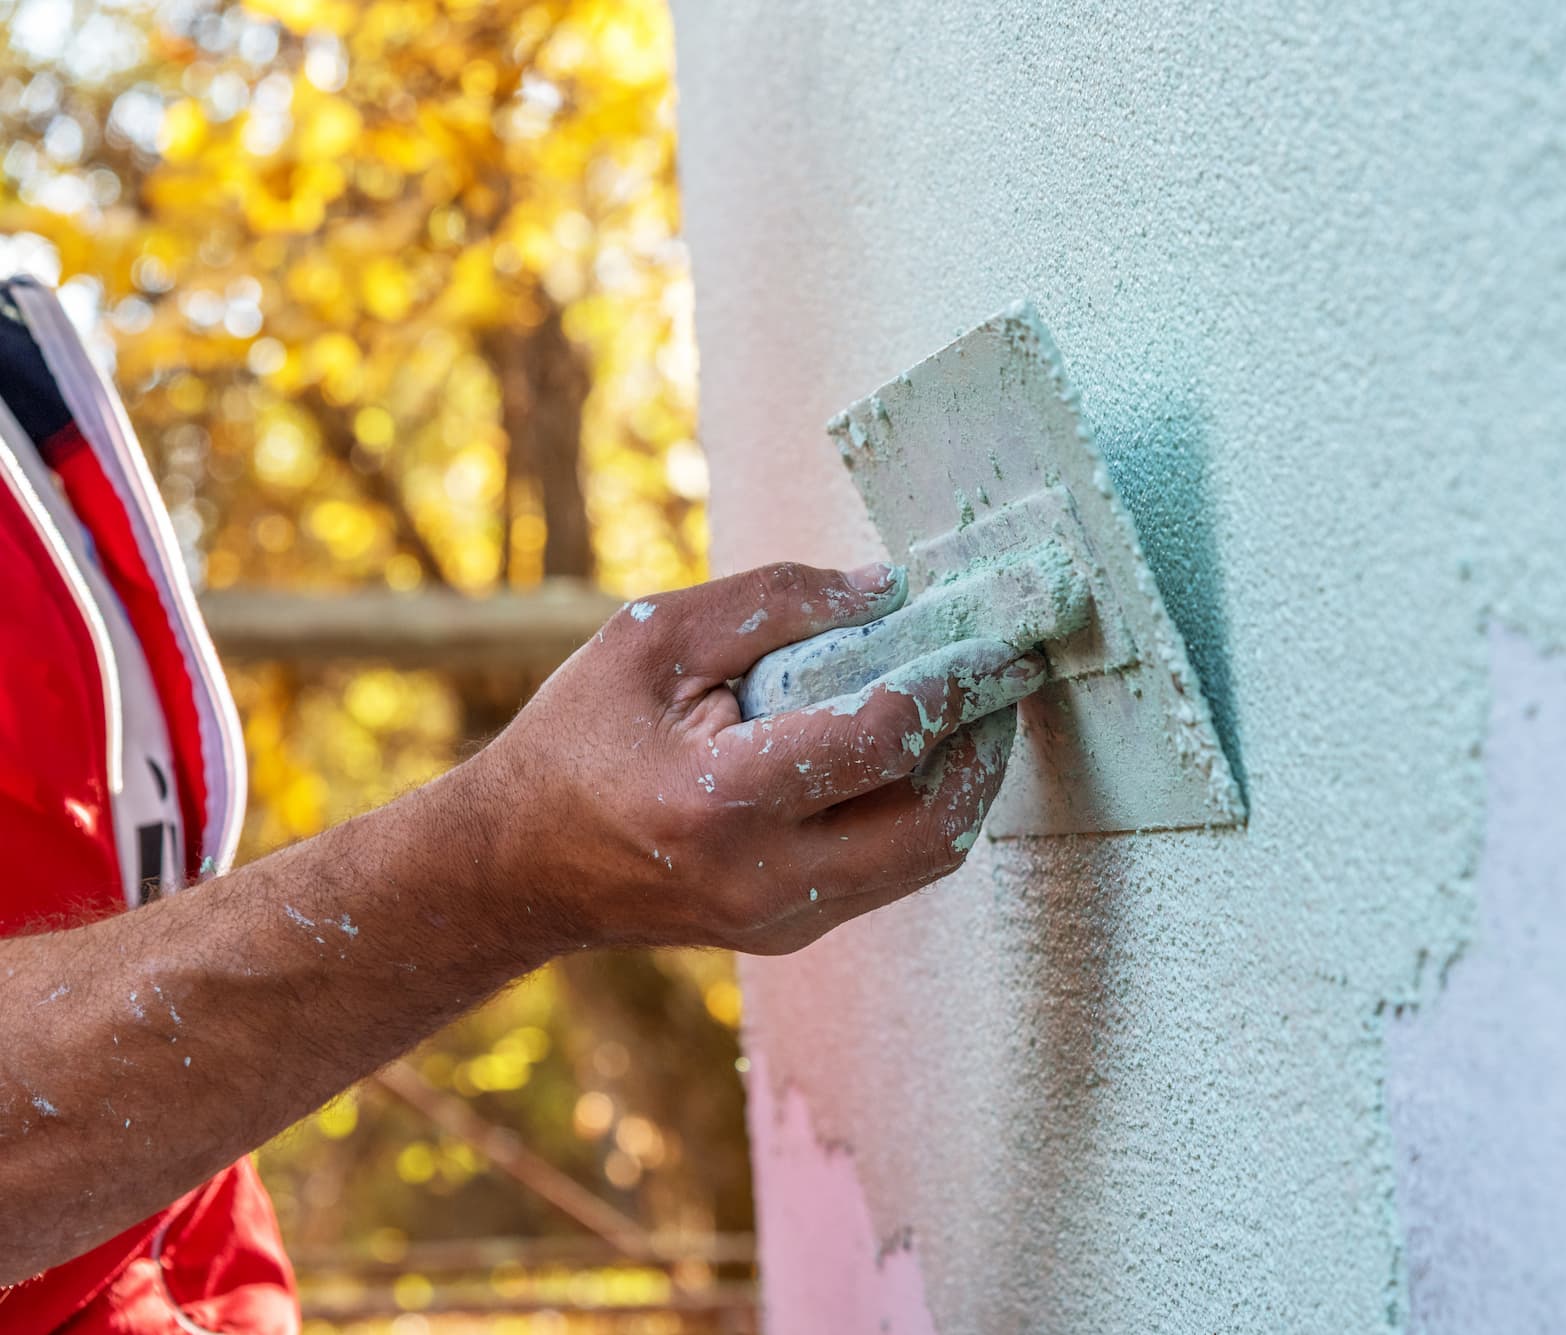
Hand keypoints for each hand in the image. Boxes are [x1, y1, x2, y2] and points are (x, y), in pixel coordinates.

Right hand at [469, 561, 1044, 953]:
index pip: (882, 738)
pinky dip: (923, 811)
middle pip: (935, 824)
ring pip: (927, 860)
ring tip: (975, 708)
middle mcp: (763, 879)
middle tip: (1005, 677)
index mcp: (719, 799)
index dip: (954, 680)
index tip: (1001, 634)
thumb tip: (892, 589)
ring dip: (967, 784)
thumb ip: (775, 603)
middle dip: (987, 746)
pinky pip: (892, 874)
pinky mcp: (792, 934)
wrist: (513, 868)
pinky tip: (920, 754)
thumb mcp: (653, 639)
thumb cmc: (575, 738)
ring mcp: (782, 921)